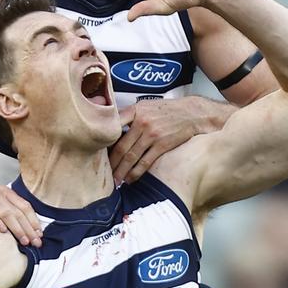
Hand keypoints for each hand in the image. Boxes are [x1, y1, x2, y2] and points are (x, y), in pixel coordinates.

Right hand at [0, 177, 42, 246]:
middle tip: (37, 242)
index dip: (34, 220)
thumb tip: (17, 224)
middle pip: (18, 211)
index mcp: (3, 192)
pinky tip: (3, 232)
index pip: (24, 206)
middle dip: (29, 228)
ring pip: (6, 213)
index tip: (40, 235)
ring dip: (17, 228)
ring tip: (24, 241)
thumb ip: (3, 206)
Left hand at [109, 97, 236, 184]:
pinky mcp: (163, 144)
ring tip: (115, 181)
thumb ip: (129, 116)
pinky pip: (145, 162)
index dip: (103, 144)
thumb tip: (111, 131)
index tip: (96, 155)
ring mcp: (152, 133)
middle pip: (121, 147)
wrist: (192, 112)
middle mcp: (142, 121)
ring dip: (122, 171)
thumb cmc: (166, 110)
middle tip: (104, 175)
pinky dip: (136, 172)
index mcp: (134, 110)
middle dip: (111, 163)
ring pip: (131, 157)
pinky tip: (130, 179)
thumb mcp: (146, 106)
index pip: (113, 128)